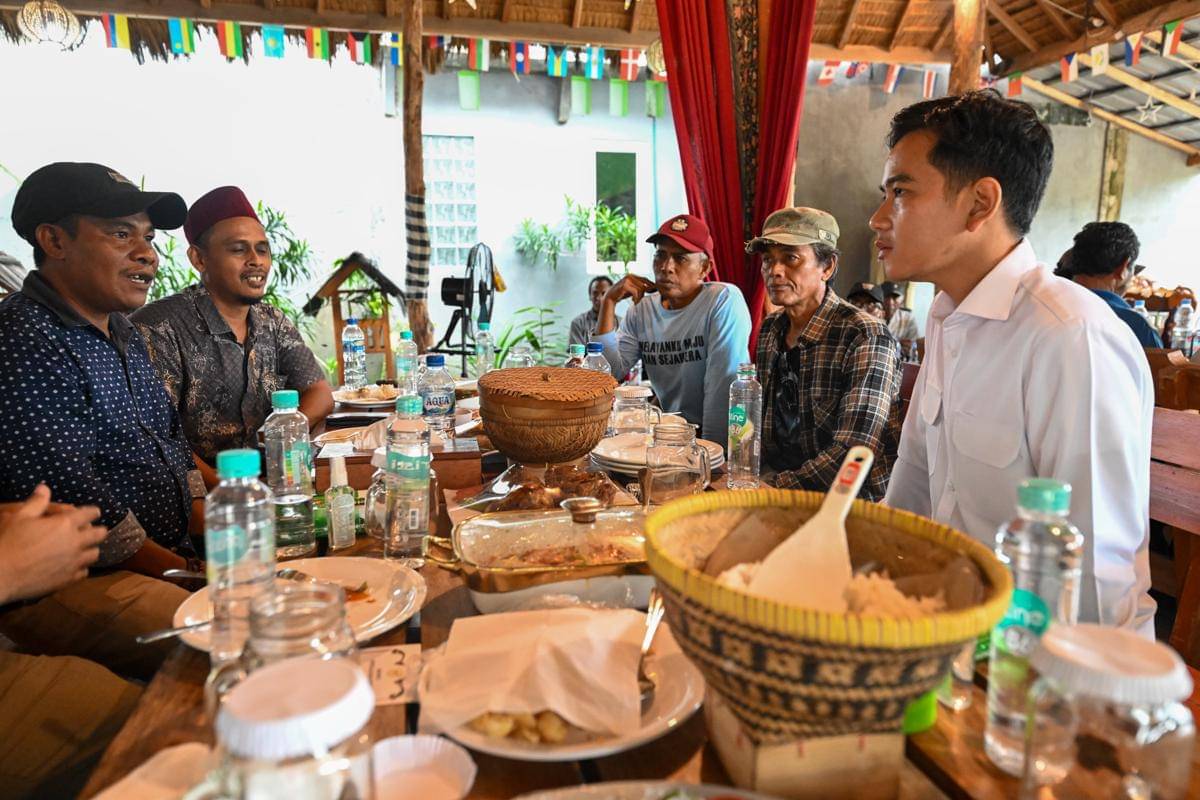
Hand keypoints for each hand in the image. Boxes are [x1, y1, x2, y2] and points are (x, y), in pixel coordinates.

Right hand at [0, 485, 106, 603]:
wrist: (2, 574)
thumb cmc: (9, 542)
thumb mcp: (20, 517)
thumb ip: (36, 502)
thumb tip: (44, 488)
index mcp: (65, 524)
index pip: (90, 514)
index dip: (92, 512)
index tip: (92, 513)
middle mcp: (75, 542)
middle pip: (100, 534)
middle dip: (98, 531)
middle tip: (91, 531)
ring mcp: (74, 562)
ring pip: (94, 554)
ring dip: (90, 550)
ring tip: (84, 549)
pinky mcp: (69, 579)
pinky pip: (84, 572)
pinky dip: (81, 568)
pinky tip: (73, 566)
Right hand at [605, 274, 657, 306]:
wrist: (610, 297)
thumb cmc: (622, 293)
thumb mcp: (632, 289)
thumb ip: (639, 287)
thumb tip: (651, 288)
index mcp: (632, 275)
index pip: (645, 279)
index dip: (650, 285)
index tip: (653, 291)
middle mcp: (630, 276)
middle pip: (644, 284)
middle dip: (644, 293)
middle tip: (639, 300)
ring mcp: (627, 280)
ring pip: (641, 289)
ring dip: (639, 297)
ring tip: (635, 301)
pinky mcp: (625, 285)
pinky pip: (636, 292)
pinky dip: (636, 298)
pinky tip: (633, 301)